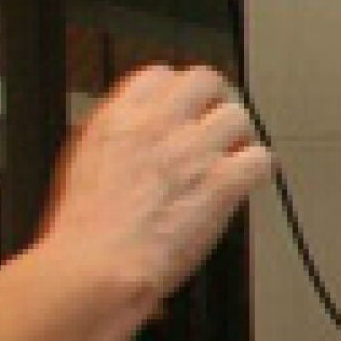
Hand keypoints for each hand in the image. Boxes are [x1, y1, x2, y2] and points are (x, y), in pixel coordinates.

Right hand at [39, 65, 272, 305]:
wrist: (96, 266)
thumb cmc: (82, 232)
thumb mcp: (80, 163)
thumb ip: (114, 139)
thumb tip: (132, 135)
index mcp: (120, 117)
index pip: (161, 75)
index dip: (176, 94)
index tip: (181, 111)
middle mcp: (160, 125)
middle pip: (206, 81)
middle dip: (213, 103)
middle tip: (213, 128)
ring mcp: (194, 151)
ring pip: (238, 117)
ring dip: (237, 139)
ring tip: (229, 161)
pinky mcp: (221, 183)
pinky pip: (260, 160)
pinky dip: (257, 172)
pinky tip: (244, 184)